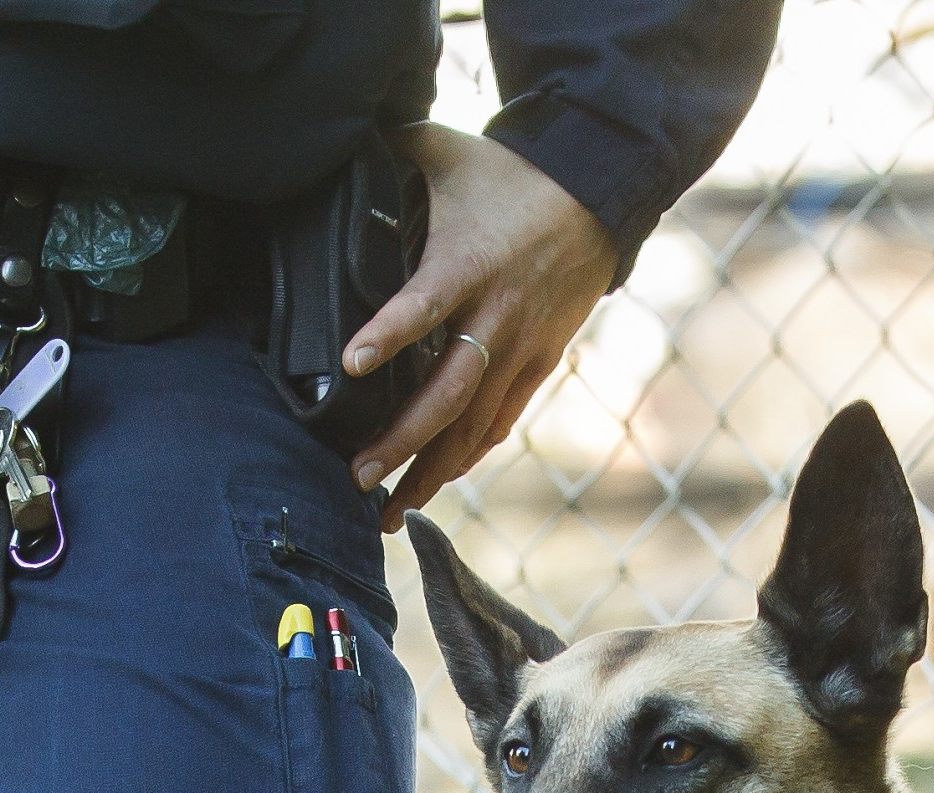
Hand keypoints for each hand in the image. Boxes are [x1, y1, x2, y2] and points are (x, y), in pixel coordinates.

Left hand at [343, 124, 617, 530]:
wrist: (596, 195)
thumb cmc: (510, 174)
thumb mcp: (448, 151)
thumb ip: (392, 149)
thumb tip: (337, 141)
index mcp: (469, 263)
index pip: (427, 304)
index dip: (391, 333)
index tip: (353, 363)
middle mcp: (497, 315)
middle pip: (449, 394)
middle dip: (402, 442)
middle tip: (357, 475)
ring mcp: (523, 346)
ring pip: (474, 425)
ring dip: (430, 470)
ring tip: (388, 510)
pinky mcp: (540, 362)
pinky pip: (501, 421)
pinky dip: (468, 454)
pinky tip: (436, 482)